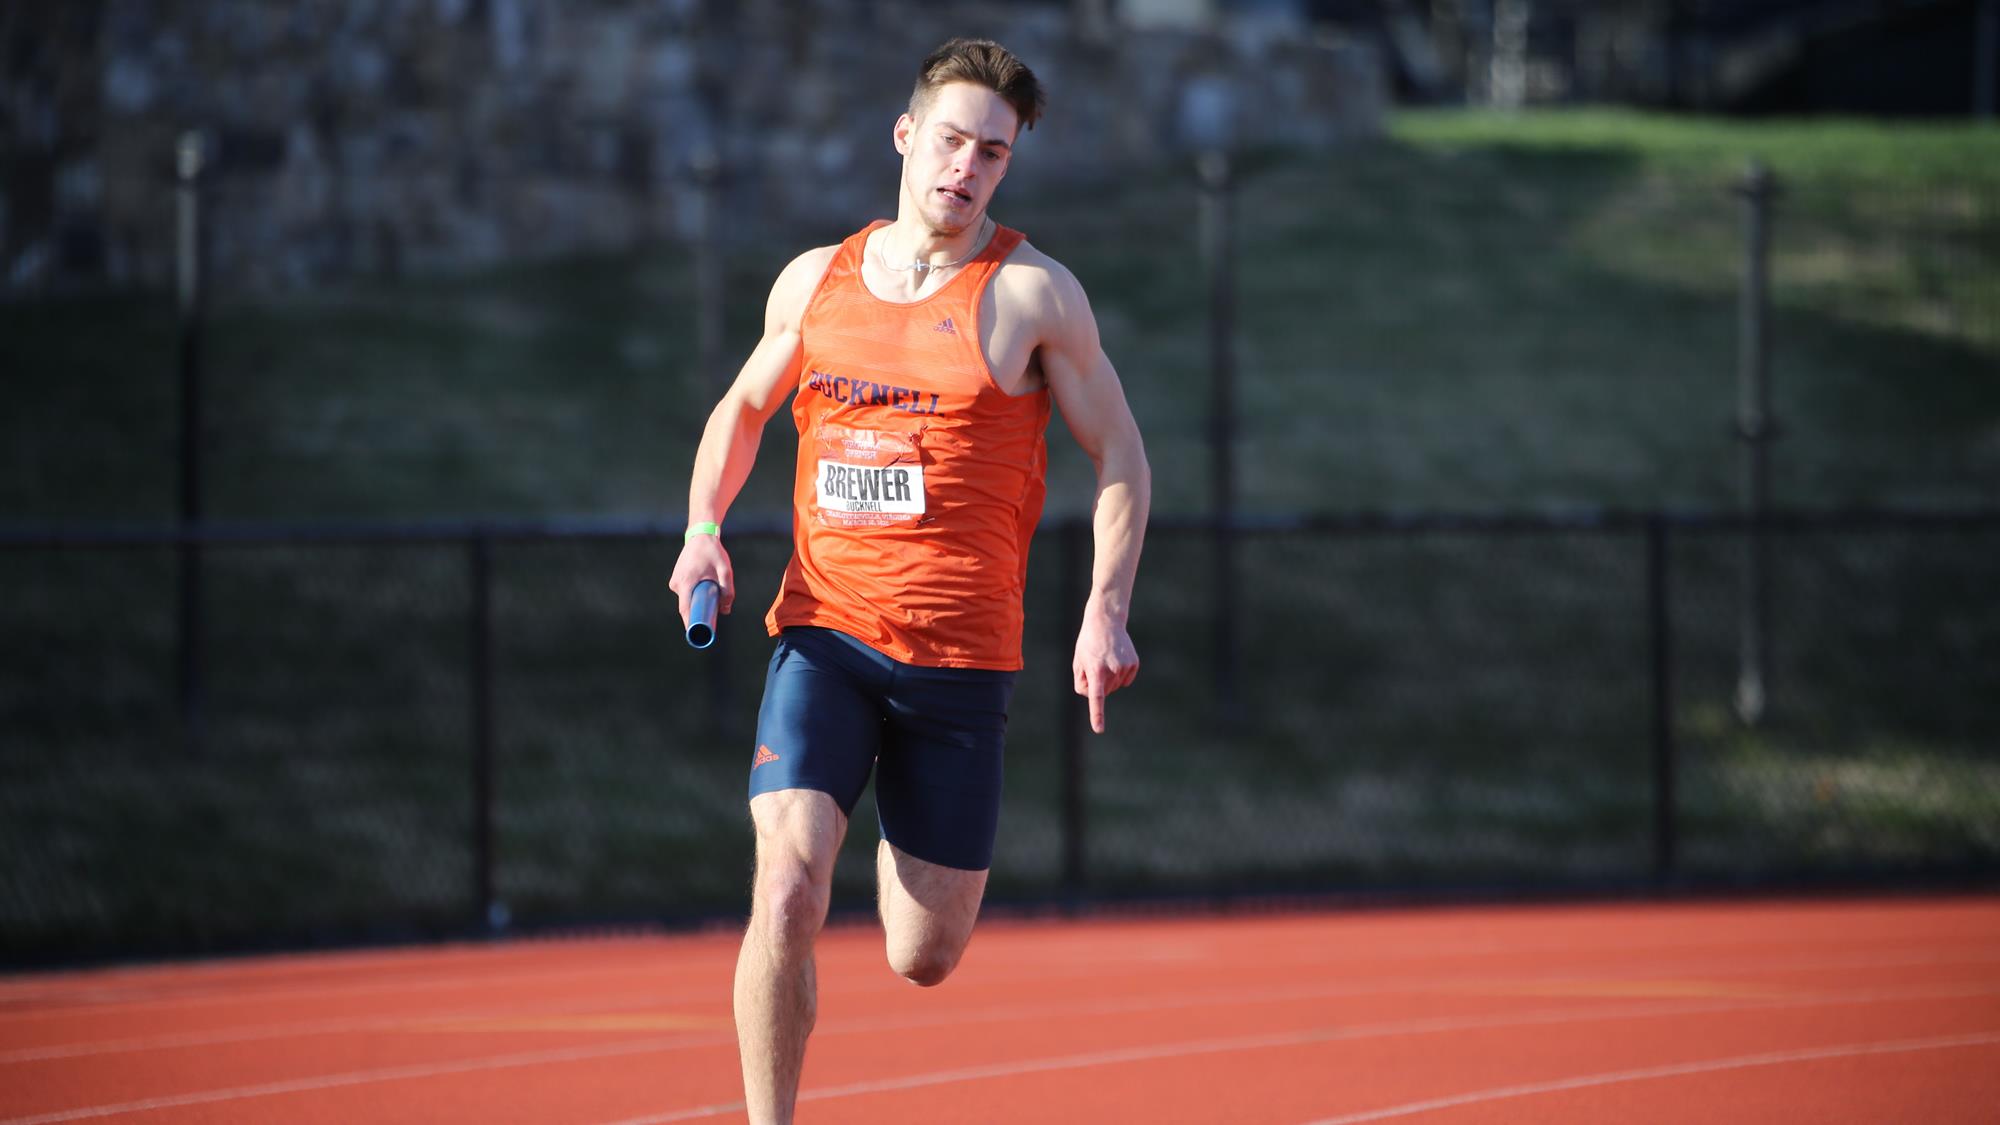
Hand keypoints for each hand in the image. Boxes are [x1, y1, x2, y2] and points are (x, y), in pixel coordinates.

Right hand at [669, 534, 734, 631]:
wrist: (700, 535)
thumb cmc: (713, 552)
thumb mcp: (725, 570)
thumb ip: (728, 590)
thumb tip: (726, 610)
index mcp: (685, 583)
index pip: (685, 610)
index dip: (690, 624)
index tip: (696, 635)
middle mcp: (676, 584)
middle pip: (687, 606)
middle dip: (698, 613)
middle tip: (712, 617)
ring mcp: (675, 581)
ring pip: (686, 599)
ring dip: (697, 602)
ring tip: (711, 599)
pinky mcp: (676, 579)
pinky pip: (685, 593)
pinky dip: (694, 595)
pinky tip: (703, 592)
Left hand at [1072, 608, 1138, 733]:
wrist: (1107, 621)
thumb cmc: (1088, 643)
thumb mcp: (1078, 661)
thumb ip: (1081, 683)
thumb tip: (1093, 696)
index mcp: (1096, 670)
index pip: (1096, 697)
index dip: (1097, 714)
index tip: (1099, 729)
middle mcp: (1112, 670)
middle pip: (1104, 692)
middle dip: (1097, 684)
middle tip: (1094, 664)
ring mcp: (1125, 667)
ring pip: (1115, 687)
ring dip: (1108, 679)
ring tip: (1105, 659)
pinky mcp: (1134, 664)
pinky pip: (1125, 681)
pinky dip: (1119, 675)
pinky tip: (1116, 660)